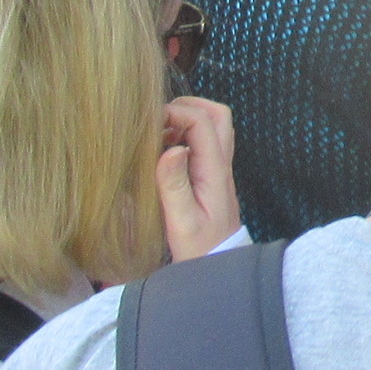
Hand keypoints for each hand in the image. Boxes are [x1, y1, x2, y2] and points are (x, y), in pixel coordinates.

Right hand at [158, 96, 241, 260]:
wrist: (218, 264)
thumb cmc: (199, 246)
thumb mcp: (181, 221)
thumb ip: (174, 185)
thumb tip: (172, 148)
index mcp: (215, 170)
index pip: (204, 122)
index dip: (177, 113)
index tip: (149, 122)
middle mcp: (220, 163)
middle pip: (218, 115)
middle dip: (189, 105)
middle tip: (158, 116)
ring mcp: (217, 168)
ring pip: (213, 126)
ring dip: (187, 120)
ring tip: (156, 134)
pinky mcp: (210, 175)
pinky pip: (203, 143)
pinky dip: (184, 136)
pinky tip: (161, 151)